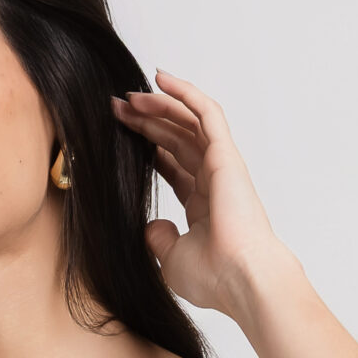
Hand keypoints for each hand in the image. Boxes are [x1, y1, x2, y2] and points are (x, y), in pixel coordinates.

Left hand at [111, 72, 282, 316]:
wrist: (240, 278)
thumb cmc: (214, 277)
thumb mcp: (171, 259)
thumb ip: (159, 239)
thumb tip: (150, 226)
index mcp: (203, 204)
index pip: (174, 164)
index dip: (149, 146)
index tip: (121, 134)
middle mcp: (214, 181)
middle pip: (176, 139)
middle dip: (146, 122)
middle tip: (117, 108)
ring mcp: (221, 166)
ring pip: (188, 122)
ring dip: (159, 105)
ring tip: (130, 97)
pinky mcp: (226, 155)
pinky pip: (206, 113)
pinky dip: (185, 93)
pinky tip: (161, 78)